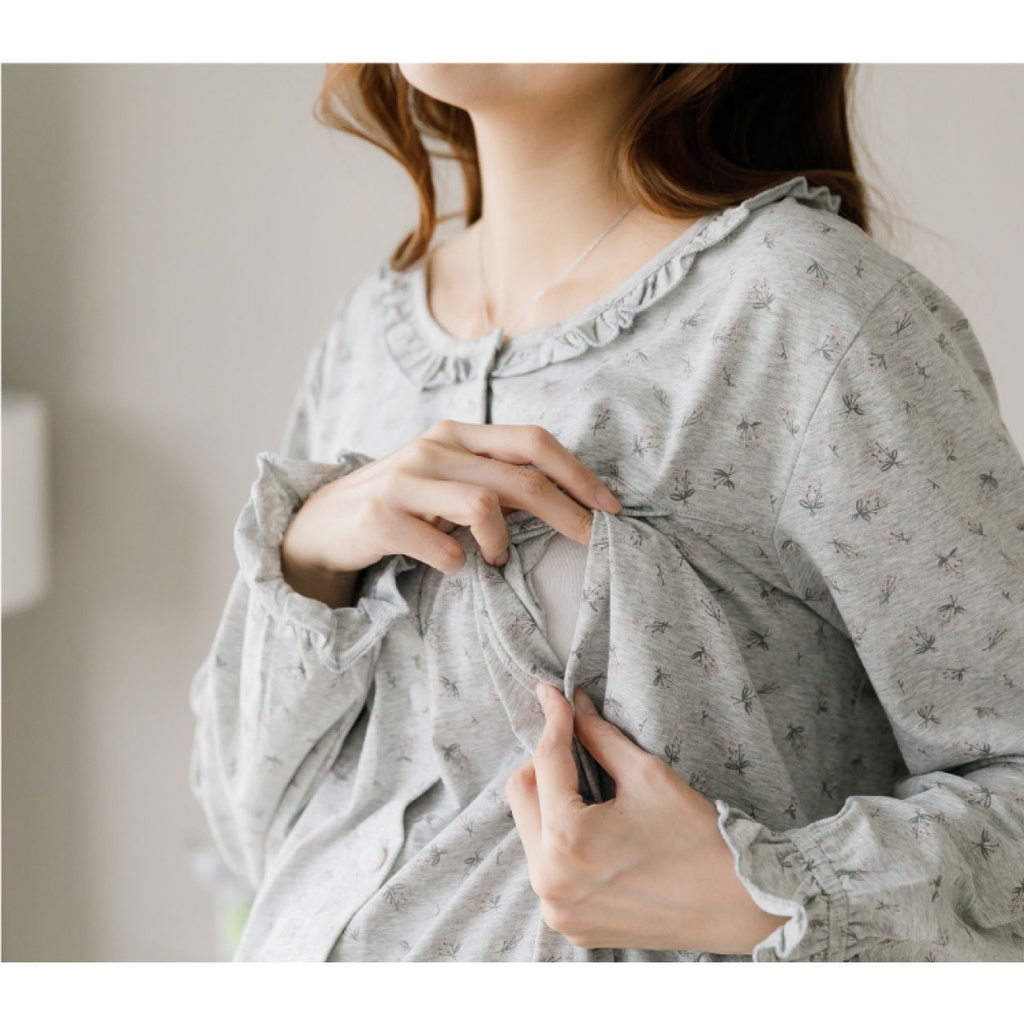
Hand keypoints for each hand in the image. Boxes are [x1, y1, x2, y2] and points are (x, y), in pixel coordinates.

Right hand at [281, 420, 621, 586]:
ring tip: (495, 560)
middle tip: (594, 544)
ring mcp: (405, 479)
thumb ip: (497, 481)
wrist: (324, 523)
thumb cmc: (403, 503)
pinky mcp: (381, 517)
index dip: (577, 473)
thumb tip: (567, 502)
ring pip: (483, 505)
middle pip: (519, 477)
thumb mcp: (449, 480)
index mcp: (458, 434)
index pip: (532, 441)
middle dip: (567, 513)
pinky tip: (453, 566)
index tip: (611, 508)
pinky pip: (441, 546)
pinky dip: (457, 562)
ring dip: (502, 541)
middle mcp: (434, 447)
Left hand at [505, 684, 788, 953]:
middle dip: (543, 761)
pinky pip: (548, 867)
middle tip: (573, 742)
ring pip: (530, 831)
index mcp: (567, 839)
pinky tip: (595, 829)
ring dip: (550, 800)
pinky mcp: (571, 924)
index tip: (551, 691)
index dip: (552, 718)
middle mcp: (550, 880)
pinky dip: (561, 841)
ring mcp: (558, 908)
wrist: (737, 905)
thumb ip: (599, 736)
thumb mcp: (646, 774)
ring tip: (587, 787)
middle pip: (522, 795)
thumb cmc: (698, 838)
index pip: (545, 760)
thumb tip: (575, 704)